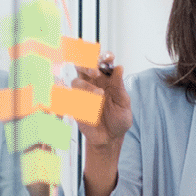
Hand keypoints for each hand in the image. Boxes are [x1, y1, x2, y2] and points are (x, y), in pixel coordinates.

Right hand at [74, 56, 131, 195]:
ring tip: (100, 95)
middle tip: (96, 71)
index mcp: (105, 79)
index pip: (102, 62)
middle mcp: (92, 83)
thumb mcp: (123, 103)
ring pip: (76, 82)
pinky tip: (91, 108)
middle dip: (87, 65)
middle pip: (83, 66)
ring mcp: (82, 94)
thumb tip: (119, 68)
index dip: (103, 56)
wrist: (110, 138)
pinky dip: (81, 102)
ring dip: (87, 86)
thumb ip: (119, 86)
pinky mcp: (75, 106)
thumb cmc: (118, 119)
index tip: (109, 57)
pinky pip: (72, 100)